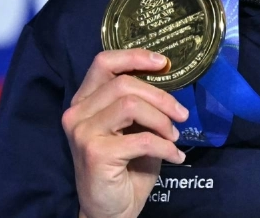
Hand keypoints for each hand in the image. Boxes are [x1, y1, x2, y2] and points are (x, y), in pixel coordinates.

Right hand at [62, 50, 189, 217]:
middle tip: (181, 114)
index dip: (134, 57)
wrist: (110, 211)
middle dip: (160, 96)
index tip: (163, 63)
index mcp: (84, 101)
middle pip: (123, 84)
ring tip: (174, 136)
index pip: (103, 63)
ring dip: (162, 120)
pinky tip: (174, 156)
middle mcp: (77, 112)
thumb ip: (138, 104)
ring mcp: (83, 132)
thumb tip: (166, 80)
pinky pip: (142, 139)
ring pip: (131, 105)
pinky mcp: (96, 154)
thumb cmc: (124, 168)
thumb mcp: (132, 129)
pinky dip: (165, 146)